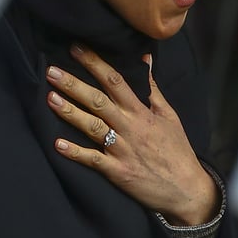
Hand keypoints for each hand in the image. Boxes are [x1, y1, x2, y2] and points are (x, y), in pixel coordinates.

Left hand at [47, 45, 218, 225]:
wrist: (187, 189)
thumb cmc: (177, 149)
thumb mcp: (169, 115)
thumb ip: (152, 87)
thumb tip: (145, 58)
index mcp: (141, 112)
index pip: (115, 81)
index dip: (95, 63)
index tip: (76, 49)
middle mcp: (130, 127)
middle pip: (98, 101)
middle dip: (73, 84)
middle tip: (51, 71)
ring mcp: (122, 150)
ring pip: (92, 127)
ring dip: (70, 112)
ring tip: (50, 98)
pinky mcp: (118, 172)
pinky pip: (94, 160)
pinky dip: (76, 153)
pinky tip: (58, 144)